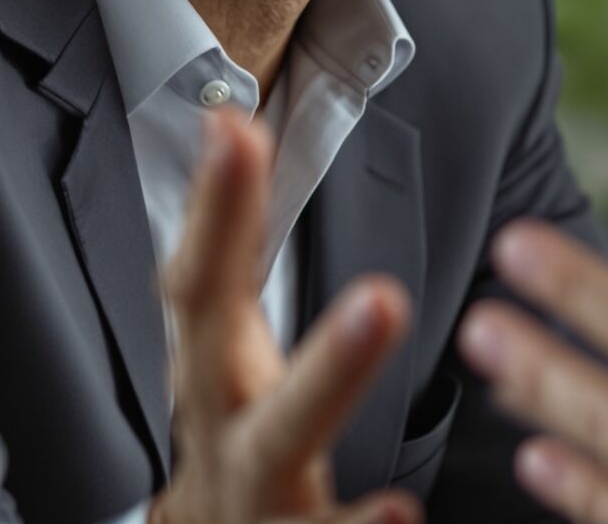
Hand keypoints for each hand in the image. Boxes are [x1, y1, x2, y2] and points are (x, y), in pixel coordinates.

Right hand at [148, 113, 422, 523]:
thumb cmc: (232, 441)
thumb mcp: (225, 349)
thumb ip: (229, 248)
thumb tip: (228, 123)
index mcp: (214, 370)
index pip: (203, 283)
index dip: (215, 210)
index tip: (233, 131)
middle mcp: (223, 431)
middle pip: (229, 370)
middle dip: (285, 310)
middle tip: (378, 292)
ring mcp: (253, 498)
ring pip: (282, 450)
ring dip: (331, 398)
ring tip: (383, 337)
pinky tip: (404, 515)